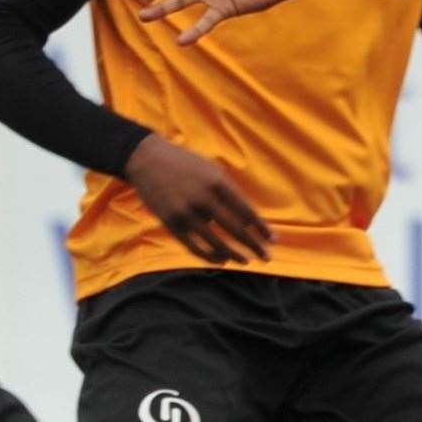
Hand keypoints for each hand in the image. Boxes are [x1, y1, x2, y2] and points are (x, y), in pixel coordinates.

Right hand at [123, 134, 272, 263]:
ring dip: (234, 255)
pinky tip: (220, 260)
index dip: (261, 228)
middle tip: (268, 257)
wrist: (148, 159)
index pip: (246, 211)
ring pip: (216, 242)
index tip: (273, 240)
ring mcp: (187, 213)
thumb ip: (227, 191)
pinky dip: (209, 256)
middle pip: (235, 229)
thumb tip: (246, 218)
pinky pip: (194, 247)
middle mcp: (204, 198)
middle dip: (254, 245)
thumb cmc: (185, 163)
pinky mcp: (172, 223)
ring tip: (246, 261)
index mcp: (218, 182)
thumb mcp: (211, 168)